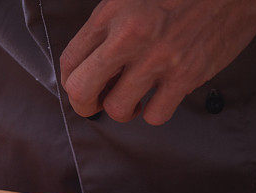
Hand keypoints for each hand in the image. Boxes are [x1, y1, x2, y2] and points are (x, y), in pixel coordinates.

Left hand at [60, 0, 255, 124]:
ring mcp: (158, 58)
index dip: (70, 80)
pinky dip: (154, 112)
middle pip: (81, 90)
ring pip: (117, 109)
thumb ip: (109, 27)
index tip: (79, 84)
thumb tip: (91, 62)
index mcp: (112, 14)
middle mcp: (130, 36)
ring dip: (122, 110)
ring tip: (133, 98)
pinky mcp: (187, 75)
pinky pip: (155, 115)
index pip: (69, 61)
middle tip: (94, 103)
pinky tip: (159, 97)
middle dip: (84, 104)